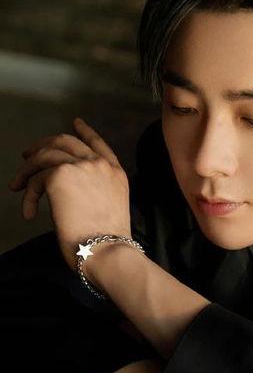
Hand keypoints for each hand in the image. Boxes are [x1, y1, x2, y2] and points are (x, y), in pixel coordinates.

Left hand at [9, 118, 131, 271]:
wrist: (106, 249)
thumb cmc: (107, 240)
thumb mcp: (111, 206)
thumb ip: (97, 190)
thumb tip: (71, 190)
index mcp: (115, 173)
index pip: (98, 144)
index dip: (86, 131)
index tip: (76, 123)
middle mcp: (99, 164)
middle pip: (65, 142)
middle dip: (43, 146)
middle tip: (28, 155)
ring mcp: (80, 166)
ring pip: (45, 156)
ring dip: (27, 171)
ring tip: (17, 185)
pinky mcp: (59, 175)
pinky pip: (36, 179)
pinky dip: (28, 196)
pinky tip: (29, 212)